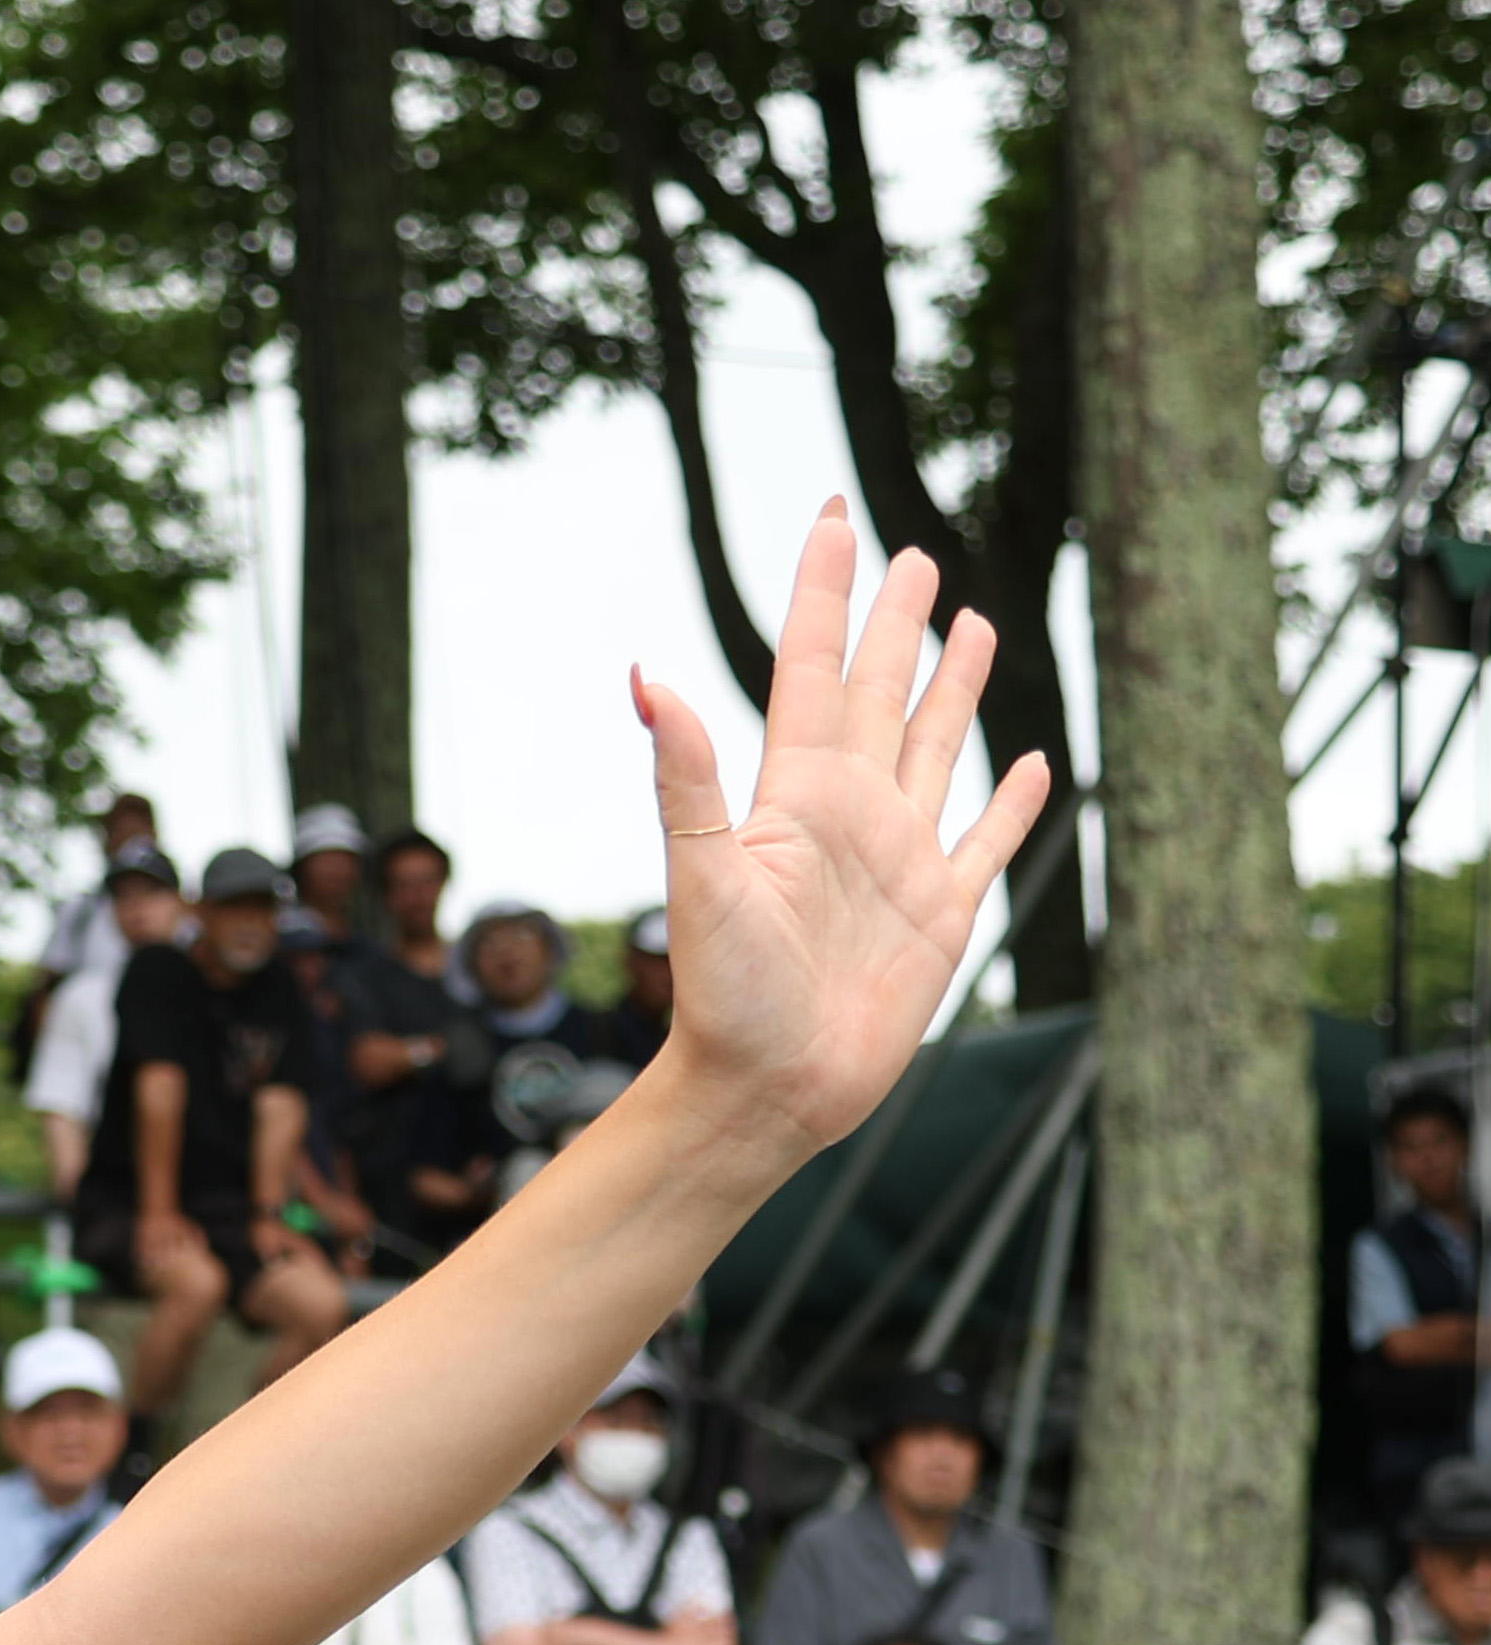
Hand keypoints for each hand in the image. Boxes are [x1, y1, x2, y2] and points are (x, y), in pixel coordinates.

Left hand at [636, 505, 1050, 1165]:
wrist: (762, 1091)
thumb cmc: (724, 996)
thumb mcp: (701, 876)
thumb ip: (686, 777)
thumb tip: (644, 679)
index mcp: (795, 795)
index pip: (811, 668)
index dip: (824, 592)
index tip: (834, 516)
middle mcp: (849, 816)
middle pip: (878, 693)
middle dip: (895, 623)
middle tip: (913, 554)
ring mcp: (897, 863)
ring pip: (934, 750)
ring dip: (952, 691)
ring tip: (974, 626)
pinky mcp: (939, 918)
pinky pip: (986, 845)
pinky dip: (1015, 805)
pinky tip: (1037, 764)